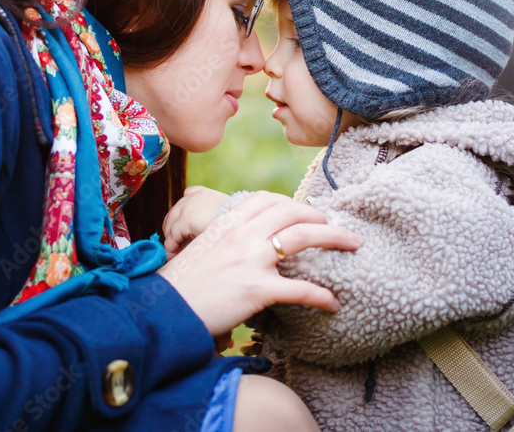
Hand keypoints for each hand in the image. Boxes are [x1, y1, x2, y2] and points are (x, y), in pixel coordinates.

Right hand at [158, 191, 360, 337]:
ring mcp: (251, 259)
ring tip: (353, 245)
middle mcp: (242, 234)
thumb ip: (225, 239)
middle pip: (294, 212)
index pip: (269, 200)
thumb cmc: (179, 287)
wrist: (160, 313)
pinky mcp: (257, 290)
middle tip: (339, 227)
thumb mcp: (200, 249)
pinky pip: (300, 289)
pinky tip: (334, 303)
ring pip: (305, 237)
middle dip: (323, 216)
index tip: (308, 211)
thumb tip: (245, 243)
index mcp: (228, 222)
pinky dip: (322, 296)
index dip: (294, 203)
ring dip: (335, 238)